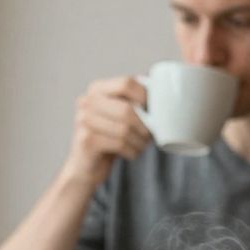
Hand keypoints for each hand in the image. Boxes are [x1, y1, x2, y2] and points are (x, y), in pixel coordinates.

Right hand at [62, 75, 150, 189]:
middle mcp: (87, 101)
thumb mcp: (119, 117)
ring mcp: (84, 120)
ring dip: (139, 141)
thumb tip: (164, 100)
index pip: (126, 83)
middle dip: (144, 125)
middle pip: (126, 109)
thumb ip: (133, 103)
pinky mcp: (86, 140)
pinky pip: (118, 143)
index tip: (153, 110)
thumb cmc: (109, 138)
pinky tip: (132, 153)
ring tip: (142, 145)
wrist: (86, 166)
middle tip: (150, 135)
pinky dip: (131, 150)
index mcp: (97, 89)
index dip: (144, 95)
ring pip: (124, 128)